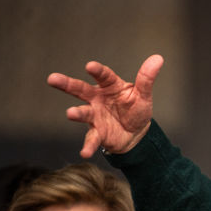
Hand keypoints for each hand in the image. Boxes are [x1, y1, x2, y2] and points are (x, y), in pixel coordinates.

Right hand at [47, 54, 163, 156]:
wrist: (136, 133)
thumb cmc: (135, 109)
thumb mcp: (143, 95)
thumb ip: (146, 78)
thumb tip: (158, 58)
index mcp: (110, 86)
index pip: (104, 76)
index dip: (97, 71)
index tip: (90, 66)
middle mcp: (97, 99)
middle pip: (80, 89)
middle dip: (66, 84)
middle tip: (52, 78)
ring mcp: (95, 116)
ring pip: (83, 113)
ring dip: (76, 113)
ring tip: (70, 113)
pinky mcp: (97, 133)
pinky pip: (92, 139)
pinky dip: (88, 146)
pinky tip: (84, 152)